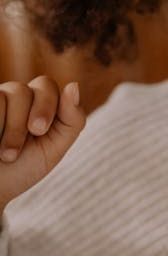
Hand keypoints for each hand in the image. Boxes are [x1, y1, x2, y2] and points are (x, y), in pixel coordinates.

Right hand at [0, 77, 85, 212]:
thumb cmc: (20, 170)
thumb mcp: (53, 149)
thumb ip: (71, 119)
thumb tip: (73, 86)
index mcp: (35, 104)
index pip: (46, 86)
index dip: (46, 104)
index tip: (39, 131)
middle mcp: (13, 97)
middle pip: (25, 90)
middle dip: (27, 118)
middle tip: (28, 138)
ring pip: (11, 94)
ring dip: (12, 130)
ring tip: (5, 154)